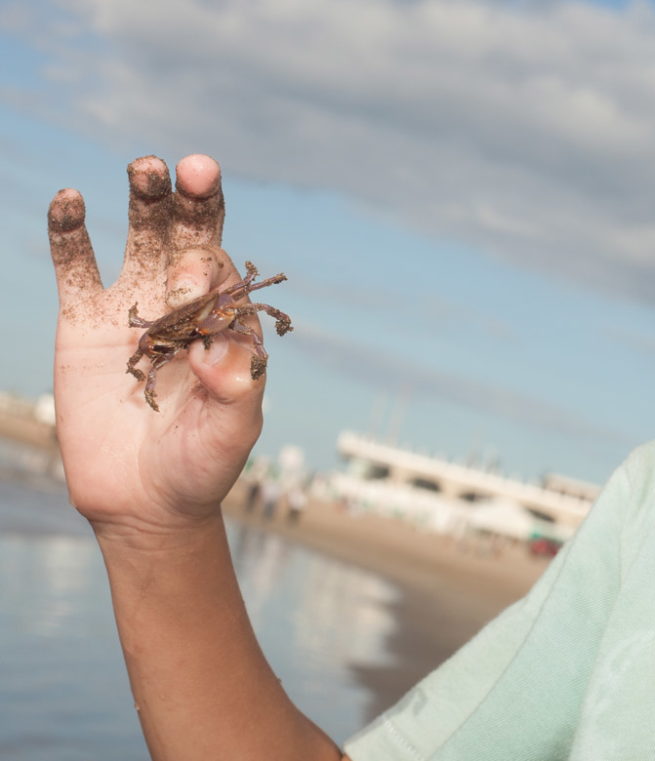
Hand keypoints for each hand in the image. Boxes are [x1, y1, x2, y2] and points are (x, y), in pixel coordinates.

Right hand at [49, 155, 265, 539]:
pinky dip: (70, 233)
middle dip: (194, 202)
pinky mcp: (83, 322)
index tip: (187, 282)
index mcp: (224, 321)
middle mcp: (182, 305)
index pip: (223, 272)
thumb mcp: (233, 431)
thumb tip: (215, 348)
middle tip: (194, 168)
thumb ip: (236, 388)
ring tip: (146, 166)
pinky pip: (76, 267)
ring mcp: (133, 308)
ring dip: (145, 199)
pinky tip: (71, 199)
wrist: (144, 500)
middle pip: (189, 237)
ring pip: (140, 237)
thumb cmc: (201, 465)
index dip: (208, 264)